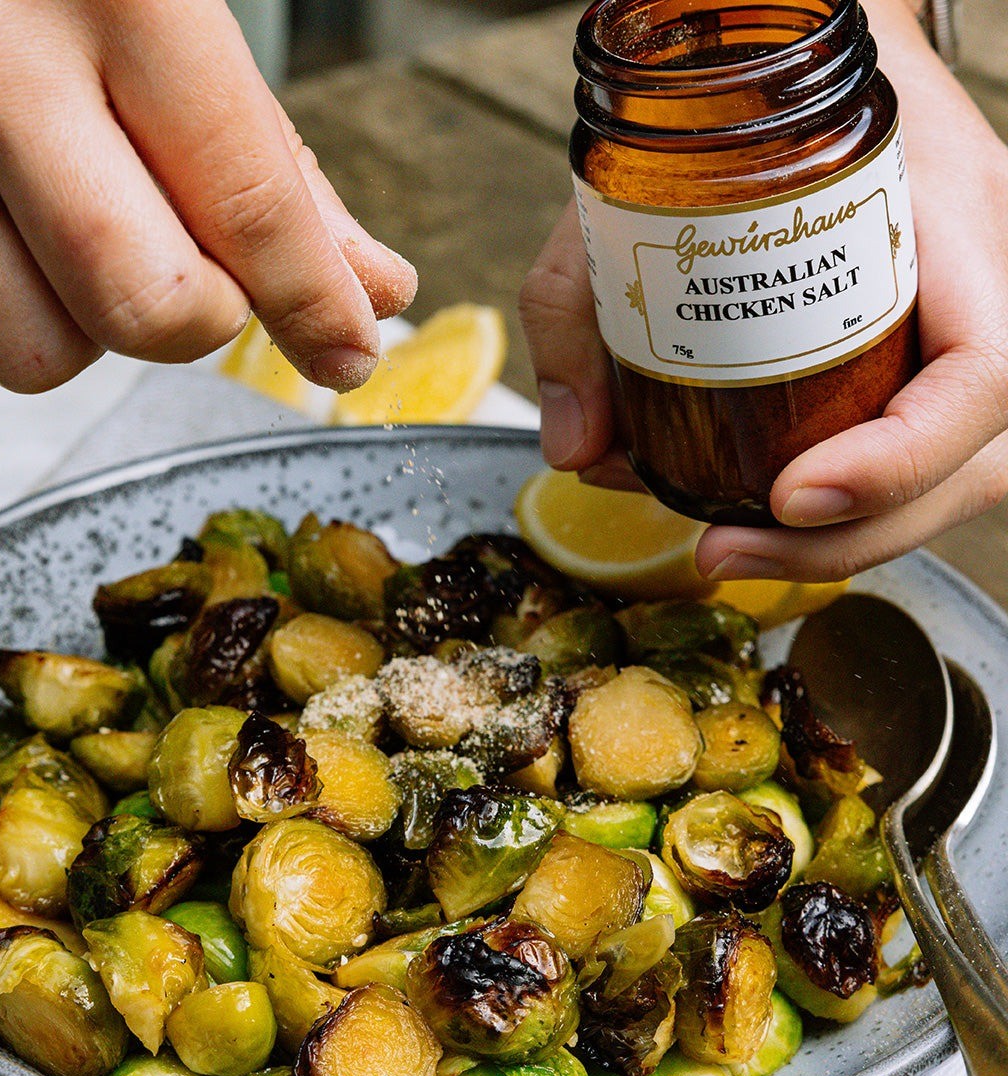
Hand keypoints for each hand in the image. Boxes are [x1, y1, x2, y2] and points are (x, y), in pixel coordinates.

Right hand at [0, 0, 415, 392]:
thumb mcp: (176, 18)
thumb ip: (273, 166)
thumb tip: (366, 291)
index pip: (246, 208)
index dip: (314, 305)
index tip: (346, 349)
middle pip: (147, 313)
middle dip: (200, 317)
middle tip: (198, 269)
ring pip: (41, 357)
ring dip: (90, 321)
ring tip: (74, 224)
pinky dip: (7, 300)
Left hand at [519, 0, 1007, 582]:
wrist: (783, 56)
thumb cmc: (726, 109)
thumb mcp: (631, 186)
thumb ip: (577, 308)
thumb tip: (573, 447)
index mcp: (940, 220)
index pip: (983, 373)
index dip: (901, 459)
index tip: (789, 495)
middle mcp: (981, 279)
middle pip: (975, 457)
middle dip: (853, 535)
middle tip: (723, 553)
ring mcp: (967, 320)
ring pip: (959, 472)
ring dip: (850, 538)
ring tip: (731, 550)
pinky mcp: (930, 352)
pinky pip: (920, 450)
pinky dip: (853, 507)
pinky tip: (765, 517)